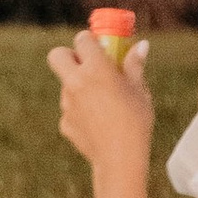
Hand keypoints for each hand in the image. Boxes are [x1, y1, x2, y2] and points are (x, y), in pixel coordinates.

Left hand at [48, 26, 153, 172]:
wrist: (120, 158)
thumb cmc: (135, 120)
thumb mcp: (139, 89)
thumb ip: (135, 65)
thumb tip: (141, 45)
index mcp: (95, 69)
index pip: (82, 39)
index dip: (90, 41)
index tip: (100, 47)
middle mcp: (75, 83)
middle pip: (56, 55)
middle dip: (68, 55)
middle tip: (86, 65)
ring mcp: (66, 104)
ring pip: (65, 85)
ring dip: (78, 86)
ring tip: (104, 101)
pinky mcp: (64, 123)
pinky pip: (70, 110)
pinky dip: (80, 111)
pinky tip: (99, 122)